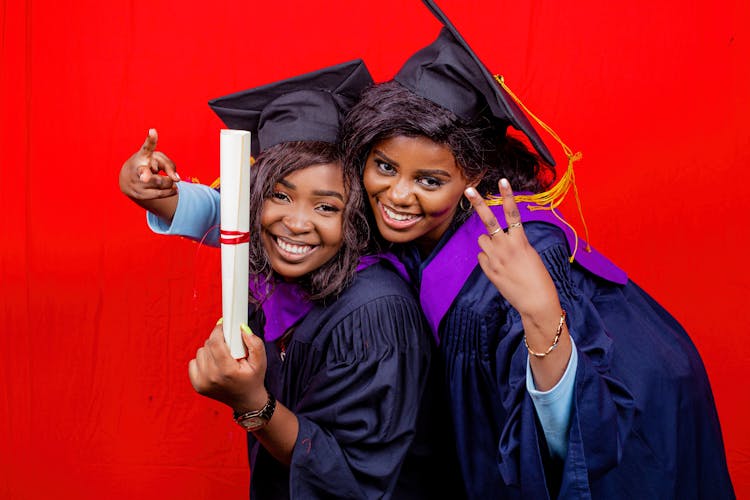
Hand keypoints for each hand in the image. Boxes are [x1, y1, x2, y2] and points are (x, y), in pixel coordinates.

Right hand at [119, 128, 179, 201]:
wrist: (128, 179)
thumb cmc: (147, 164)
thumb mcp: (158, 159)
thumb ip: (169, 165)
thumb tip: (177, 180)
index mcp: (142, 156)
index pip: (147, 147)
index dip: (151, 139)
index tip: (153, 131)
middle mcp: (138, 168)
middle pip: (151, 172)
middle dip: (154, 176)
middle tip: (153, 178)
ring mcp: (138, 183)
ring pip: (161, 184)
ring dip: (169, 183)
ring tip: (168, 180)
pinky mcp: (140, 195)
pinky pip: (161, 194)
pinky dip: (170, 191)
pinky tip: (173, 189)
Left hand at [188, 323, 267, 411]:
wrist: (246, 401)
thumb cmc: (254, 379)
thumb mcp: (261, 361)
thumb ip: (255, 343)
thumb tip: (242, 328)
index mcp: (227, 371)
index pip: (215, 343)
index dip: (218, 331)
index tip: (223, 326)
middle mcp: (212, 378)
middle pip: (207, 345)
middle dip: (218, 340)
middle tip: (229, 347)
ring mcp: (202, 383)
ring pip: (200, 352)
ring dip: (210, 350)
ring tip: (223, 358)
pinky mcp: (197, 385)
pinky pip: (194, 362)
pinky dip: (203, 360)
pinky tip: (215, 365)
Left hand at [463, 179, 560, 318]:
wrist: (536, 301)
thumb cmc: (538, 278)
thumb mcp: (530, 254)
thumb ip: (514, 243)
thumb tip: (497, 239)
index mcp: (521, 241)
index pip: (513, 213)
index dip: (508, 195)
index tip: (502, 180)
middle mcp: (506, 247)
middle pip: (489, 221)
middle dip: (478, 204)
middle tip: (469, 190)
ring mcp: (495, 259)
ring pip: (482, 240)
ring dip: (488, 243)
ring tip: (501, 255)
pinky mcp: (488, 270)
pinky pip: (482, 257)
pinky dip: (488, 259)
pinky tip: (499, 269)